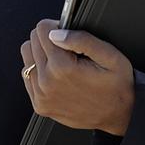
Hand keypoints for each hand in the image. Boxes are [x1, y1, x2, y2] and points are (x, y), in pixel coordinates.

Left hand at [20, 18, 133, 136]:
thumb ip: (83, 40)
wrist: (118, 117)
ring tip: (61, 62)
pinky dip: (38, 71)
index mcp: (63, 67)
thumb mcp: (111, 57)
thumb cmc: (117, 87)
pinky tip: (56, 75)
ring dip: (40, 54)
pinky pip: (27, 76)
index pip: (42, 29)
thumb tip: (55, 33)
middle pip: (32, 41)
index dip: (56, 26)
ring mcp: (41, 95)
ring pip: (26, 57)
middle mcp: (47, 82)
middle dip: (48, 39)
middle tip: (67, 49)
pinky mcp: (39, 105)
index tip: (66, 34)